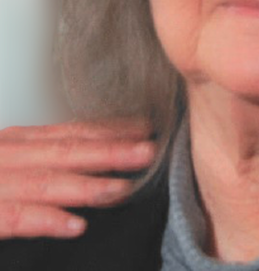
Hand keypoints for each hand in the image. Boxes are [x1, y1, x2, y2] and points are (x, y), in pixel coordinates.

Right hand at [0, 117, 155, 238]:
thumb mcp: (10, 160)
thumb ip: (45, 158)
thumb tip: (93, 159)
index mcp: (19, 143)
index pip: (73, 133)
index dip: (111, 131)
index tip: (145, 129)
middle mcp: (9, 156)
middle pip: (66, 152)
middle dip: (111, 152)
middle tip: (148, 151)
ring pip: (47, 182)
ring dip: (88, 185)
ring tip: (124, 189)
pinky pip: (16, 218)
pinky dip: (47, 220)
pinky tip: (77, 225)